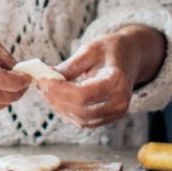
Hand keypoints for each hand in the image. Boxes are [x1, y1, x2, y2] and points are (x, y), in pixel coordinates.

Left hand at [38, 27, 164, 128]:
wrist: (131, 56)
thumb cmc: (111, 49)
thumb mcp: (90, 50)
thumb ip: (69, 66)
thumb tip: (46, 76)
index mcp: (117, 82)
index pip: (83, 95)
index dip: (60, 91)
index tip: (43, 80)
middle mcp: (120, 102)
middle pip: (81, 111)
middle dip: (56, 100)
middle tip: (40, 85)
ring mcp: (116, 113)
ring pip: (81, 120)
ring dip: (59, 107)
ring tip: (46, 90)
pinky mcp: (109, 117)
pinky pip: (84, 122)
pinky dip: (67, 112)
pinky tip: (56, 98)